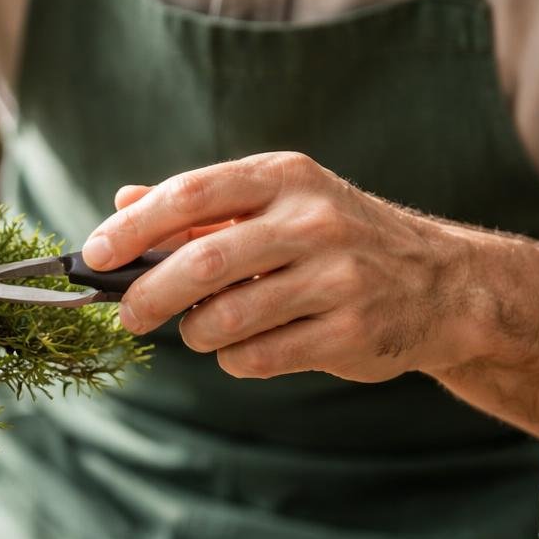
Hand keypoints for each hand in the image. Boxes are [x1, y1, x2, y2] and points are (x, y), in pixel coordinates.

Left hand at [81, 152, 474, 382]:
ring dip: (196, 333)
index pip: (191, 195)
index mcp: (285, 178)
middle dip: (149, 295)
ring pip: (226, 317)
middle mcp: (312, 220)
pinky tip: (246, 349)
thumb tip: (122, 201)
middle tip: (129, 315)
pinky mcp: (349, 331)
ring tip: (200, 331)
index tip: (95, 254)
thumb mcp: (279, 203)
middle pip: (201, 262)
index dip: (134, 227)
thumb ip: (201, 207)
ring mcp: (336, 277)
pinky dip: (235, 360)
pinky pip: (258, 356)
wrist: (443, 285)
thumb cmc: (339, 240)